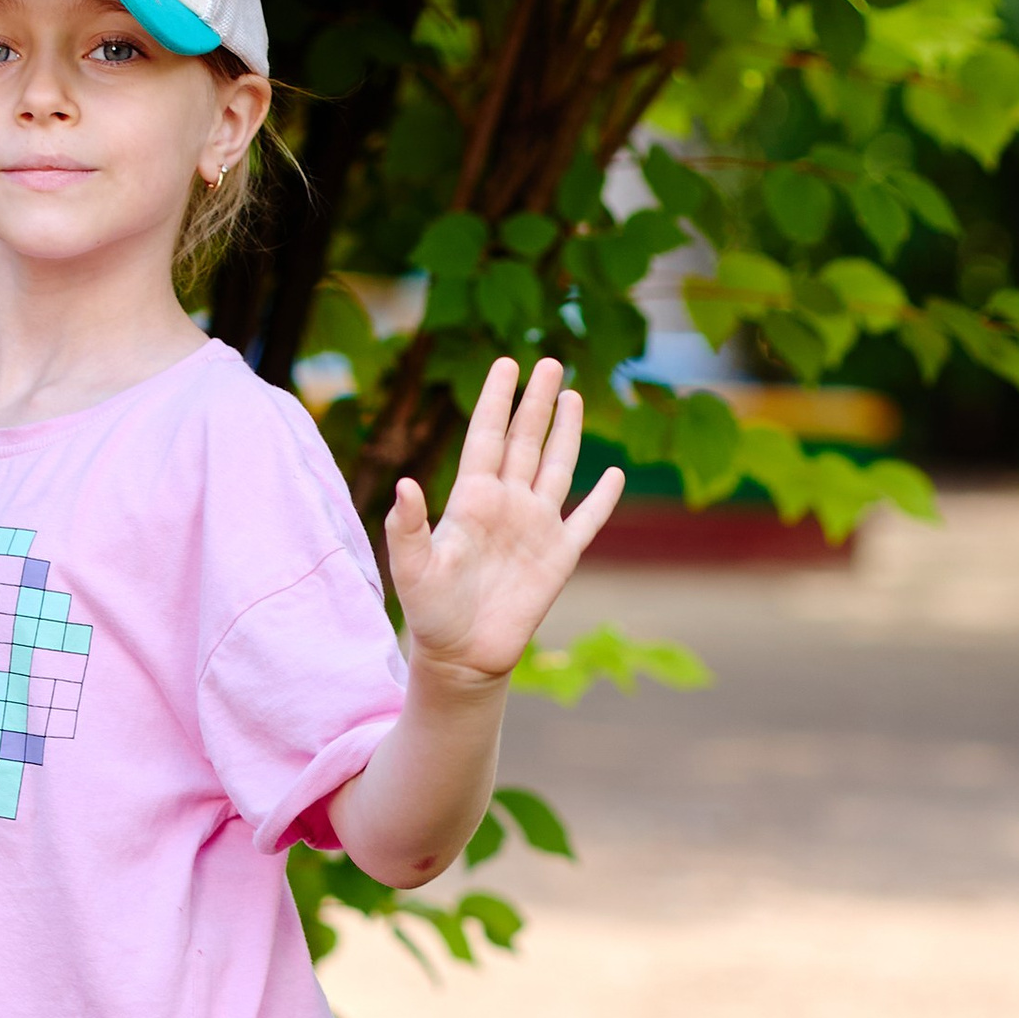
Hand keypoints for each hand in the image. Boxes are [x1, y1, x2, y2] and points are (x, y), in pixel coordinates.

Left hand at [386, 355, 621, 683]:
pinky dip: (603, 498)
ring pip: (556, 467)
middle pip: (525, 441)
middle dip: (536, 402)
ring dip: (565, 433)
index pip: (486, 437)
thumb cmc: (431, 612)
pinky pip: (587, 520)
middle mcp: (506, 505)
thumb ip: (407, 527)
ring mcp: (535, 528)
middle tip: (548, 361)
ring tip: (571, 394)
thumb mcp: (411, 569)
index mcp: (471, 500)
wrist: (462, 656)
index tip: (505, 364)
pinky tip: (613, 474)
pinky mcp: (560, 557)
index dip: (497, 400)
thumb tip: (405, 484)